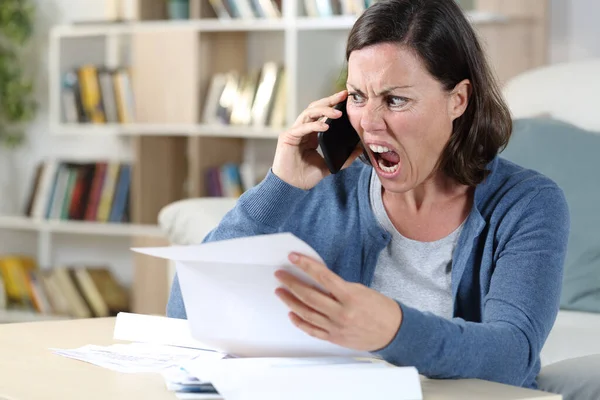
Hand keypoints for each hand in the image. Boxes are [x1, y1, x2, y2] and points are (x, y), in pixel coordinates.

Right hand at [271, 90, 362, 189]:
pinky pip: (303, 127)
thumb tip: (360, 149)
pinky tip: (326, 126)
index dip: (333, 105)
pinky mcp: (287, 137)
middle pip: (315, 108)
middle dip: (330, 100)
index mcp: (311, 134)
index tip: (347, 98)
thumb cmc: (306, 177)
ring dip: (324, 111)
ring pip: (309, 113)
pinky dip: (315, 125)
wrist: (292, 187)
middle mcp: (302, 129)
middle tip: (343, 95)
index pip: (322, 114)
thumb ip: (344, 158)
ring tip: (338, 114)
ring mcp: (294, 132)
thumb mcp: (329, 165)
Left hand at [274, 252, 402, 351]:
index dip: (306, 266)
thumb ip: (339, 287)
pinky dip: (299, 322)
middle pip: (309, 296)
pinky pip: (312, 330)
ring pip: (306, 313)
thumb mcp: (361, 290)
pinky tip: (291, 313)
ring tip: (280, 291)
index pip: (323, 277)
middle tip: (280, 274)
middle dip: (291, 283)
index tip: (293, 258)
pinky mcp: (334, 338)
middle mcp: (341, 312)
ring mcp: (336, 327)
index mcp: (350, 296)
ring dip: (290, 301)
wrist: (394, 332)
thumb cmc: (380, 308)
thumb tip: (317, 279)